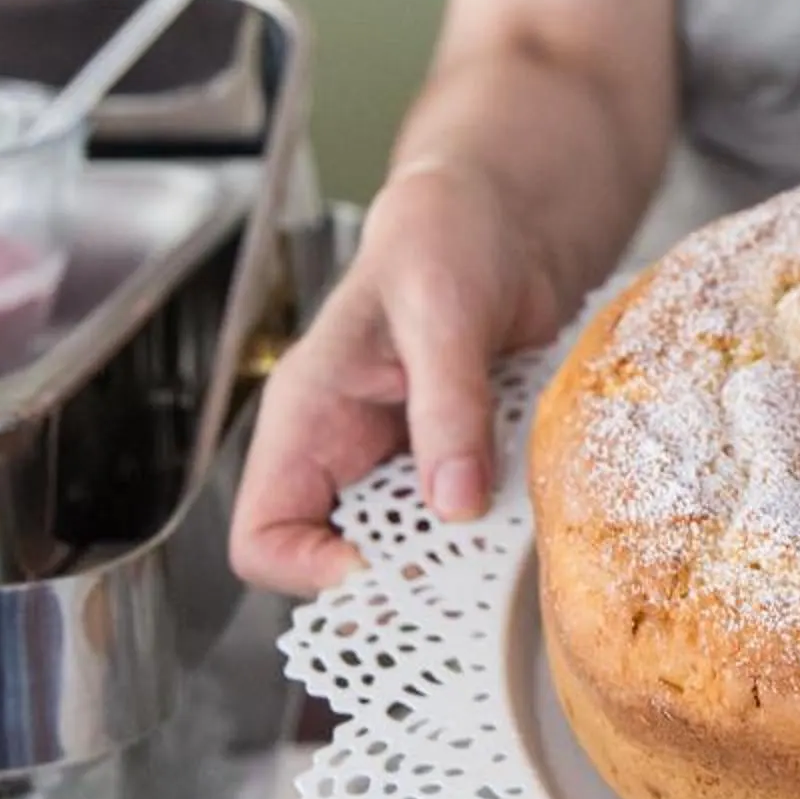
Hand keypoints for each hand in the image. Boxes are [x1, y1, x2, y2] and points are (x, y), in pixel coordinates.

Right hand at [230, 158, 568, 596]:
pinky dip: (501, 529)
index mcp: (309, 419)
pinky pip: (469, 524)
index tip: (389, 570)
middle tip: (472, 580)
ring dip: (462, 560)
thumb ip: (447, 405)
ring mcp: (405, 464)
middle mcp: (348, 454)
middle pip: (341, 565)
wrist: (508, 216)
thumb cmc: (446, 235)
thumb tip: (454, 503)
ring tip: (511, 545)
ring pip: (412, 554)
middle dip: (402, 582)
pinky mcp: (461, 463)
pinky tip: (536, 510)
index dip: (311, 573)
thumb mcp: (443, 311)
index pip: (263, 538)